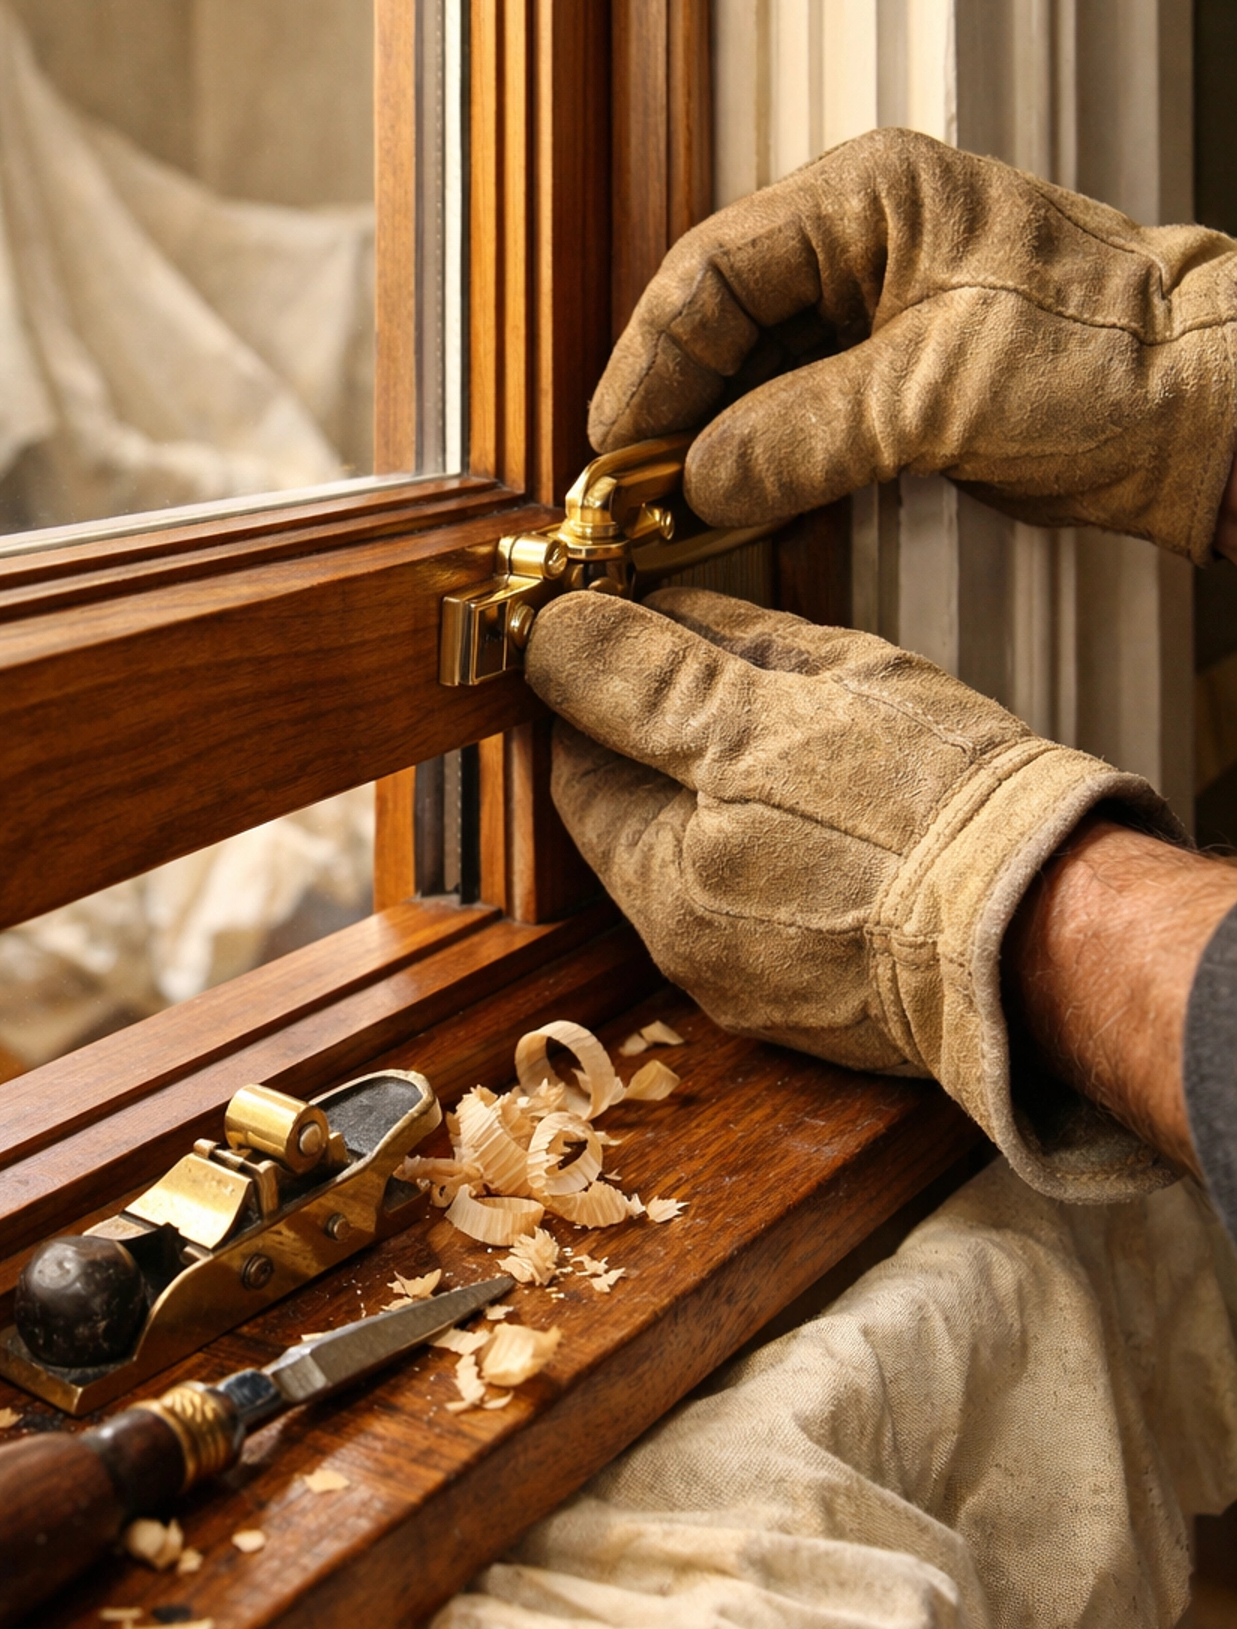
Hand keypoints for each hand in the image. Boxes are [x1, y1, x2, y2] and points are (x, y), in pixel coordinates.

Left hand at [524, 584, 1183, 1200]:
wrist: (1057, 930)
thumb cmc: (938, 813)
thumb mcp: (786, 702)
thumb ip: (660, 670)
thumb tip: (572, 628)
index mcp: (662, 871)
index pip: (576, 764)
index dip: (604, 691)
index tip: (645, 639)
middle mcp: (686, 941)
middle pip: (635, 808)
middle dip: (674, 736)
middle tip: (751, 680)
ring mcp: (747, 980)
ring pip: (702, 850)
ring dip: (732, 792)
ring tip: (819, 743)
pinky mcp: (809, 1001)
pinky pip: (763, 902)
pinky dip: (782, 851)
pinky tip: (845, 817)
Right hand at [594, 128, 1236, 561]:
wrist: (1209, 410)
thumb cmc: (1111, 364)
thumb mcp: (937, 397)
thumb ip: (802, 433)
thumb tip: (696, 478)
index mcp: (868, 199)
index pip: (712, 269)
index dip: (650, 363)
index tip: (615, 447)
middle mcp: (862, 238)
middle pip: (721, 318)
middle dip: (671, 407)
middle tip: (629, 492)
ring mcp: (879, 304)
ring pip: (753, 369)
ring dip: (711, 441)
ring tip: (670, 511)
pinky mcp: (898, 369)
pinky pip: (799, 408)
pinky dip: (762, 459)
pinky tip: (734, 508)